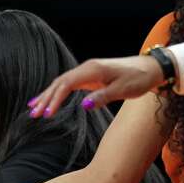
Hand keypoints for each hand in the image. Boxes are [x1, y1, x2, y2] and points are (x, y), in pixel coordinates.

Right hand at [27, 55, 163, 117]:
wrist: (150, 68)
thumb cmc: (138, 79)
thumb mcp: (123, 90)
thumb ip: (102, 97)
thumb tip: (83, 106)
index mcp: (92, 70)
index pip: (66, 84)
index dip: (55, 99)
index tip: (47, 114)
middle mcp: (86, 68)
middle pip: (59, 83)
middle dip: (45, 98)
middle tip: (33, 114)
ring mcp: (87, 71)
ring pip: (62, 83)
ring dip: (47, 96)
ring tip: (33, 109)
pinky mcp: (90, 76)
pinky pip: (68, 84)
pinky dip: (56, 92)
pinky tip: (48, 99)